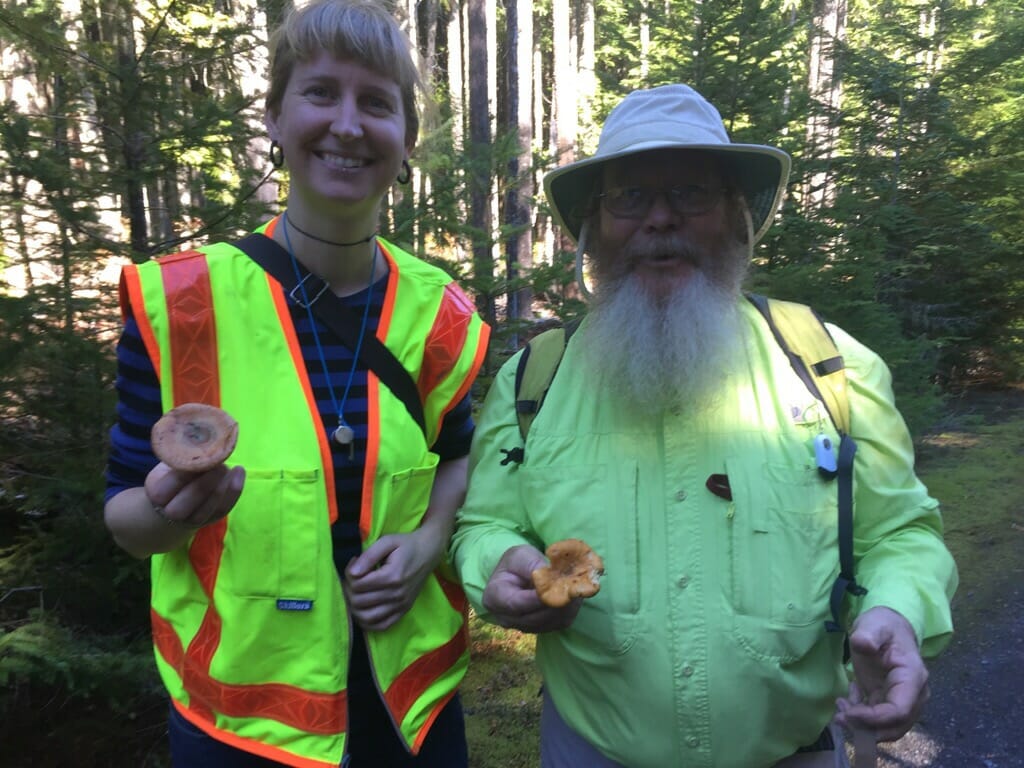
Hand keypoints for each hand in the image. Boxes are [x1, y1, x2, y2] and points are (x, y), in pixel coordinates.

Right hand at [145, 461, 244, 528]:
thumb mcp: (167, 466)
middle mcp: (173, 511)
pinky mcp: (211, 519)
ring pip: (210, 506)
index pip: (174, 482)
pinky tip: (239, 472)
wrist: (170, 506)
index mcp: (158, 493)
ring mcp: (193, 518)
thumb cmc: (170, 478)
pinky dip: (234, 491)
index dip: (190, 469)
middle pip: (192, 497)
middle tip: (220, 465)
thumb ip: (179, 456)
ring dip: (223, 486)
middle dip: (208, 480)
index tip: (202, 455)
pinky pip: (224, 508)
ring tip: (232, 468)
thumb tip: (200, 438)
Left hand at [344, 529, 438, 631]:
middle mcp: (397, 594)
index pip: (358, 585)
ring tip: (356, 593)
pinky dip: (368, 623)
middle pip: (359, 602)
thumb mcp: (387, 541)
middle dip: (349, 589)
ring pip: (367, 617)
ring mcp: (401, 605)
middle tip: (352, 577)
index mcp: (392, 576)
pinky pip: (382, 626)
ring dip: (354, 607)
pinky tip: (363, 610)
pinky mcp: (404, 611)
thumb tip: (352, 572)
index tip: (354, 563)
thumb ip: (369, 556)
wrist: (428, 552)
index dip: (348, 574)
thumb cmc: (406, 545)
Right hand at [481, 545, 582, 632]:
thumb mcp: (521, 555)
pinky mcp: (542, 629)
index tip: (557, 585)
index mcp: (494, 598)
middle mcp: (506, 618)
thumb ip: (532, 564)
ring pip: (551, 621)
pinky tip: (573, 593)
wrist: (519, 573)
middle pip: (536, 616)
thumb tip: (549, 574)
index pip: (517, 604)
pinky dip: (571, 608)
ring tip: (575, 585)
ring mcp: (524, 627)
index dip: (538, 597)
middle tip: (574, 583)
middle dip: (557, 600)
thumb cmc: (517, 562)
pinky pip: (560, 623)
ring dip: (567, 605)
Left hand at [835, 606, 929, 741]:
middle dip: (867, 728)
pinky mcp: (889, 701)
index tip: (850, 714)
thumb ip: (869, 634)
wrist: (887, 627)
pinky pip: (878, 720)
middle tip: (839, 718)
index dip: (876, 719)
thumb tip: (863, 644)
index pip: (900, 710)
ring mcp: (902, 700)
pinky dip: (860, 717)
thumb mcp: (874, 624)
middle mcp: (913, 694)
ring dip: (862, 726)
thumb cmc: (883, 625)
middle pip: (896, 725)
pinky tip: (845, 700)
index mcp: (912, 677)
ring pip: (887, 727)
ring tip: (840, 709)